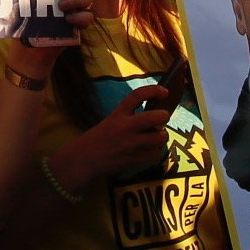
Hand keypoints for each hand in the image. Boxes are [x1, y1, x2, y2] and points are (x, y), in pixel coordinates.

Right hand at [56, 84, 173, 187]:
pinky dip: (154, 153)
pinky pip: (155, 154)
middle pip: (156, 117)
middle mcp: (125, 127)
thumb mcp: (110, 121)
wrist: (85, 159)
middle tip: (162, 119)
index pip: (137, 95)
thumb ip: (128, 117)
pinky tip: (147, 151)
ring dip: (161, 137)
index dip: (153, 90)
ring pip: (159, 137)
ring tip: (154, 138)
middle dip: (164, 117)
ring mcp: (131, 144)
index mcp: (118, 114)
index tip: (164, 91)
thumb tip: (152, 117)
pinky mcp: (134, 159)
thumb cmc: (97, 138)